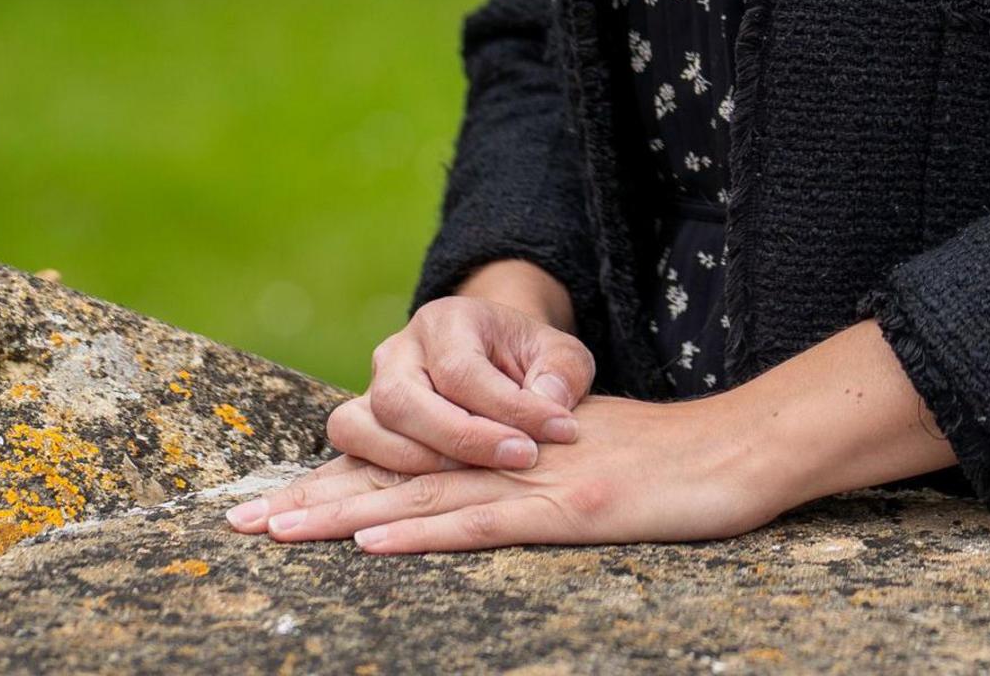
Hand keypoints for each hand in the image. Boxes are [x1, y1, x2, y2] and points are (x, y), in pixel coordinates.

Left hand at [227, 393, 783, 553]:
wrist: (750, 450)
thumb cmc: (689, 467)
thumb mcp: (602, 462)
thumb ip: (546, 471)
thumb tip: (503, 490)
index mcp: (514, 450)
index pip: (415, 464)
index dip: (345, 482)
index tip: (278, 502)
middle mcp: (516, 460)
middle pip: (400, 477)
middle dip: (317, 499)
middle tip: (239, 522)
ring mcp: (542, 484)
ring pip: (425, 496)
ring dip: (343, 515)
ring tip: (276, 530)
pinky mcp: (574, 512)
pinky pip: (486, 522)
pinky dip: (423, 530)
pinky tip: (372, 539)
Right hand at [286, 282, 593, 487]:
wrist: (496, 361)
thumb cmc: (530, 362)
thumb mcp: (560, 356)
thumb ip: (561, 374)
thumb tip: (549, 404)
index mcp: (446, 320)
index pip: (461, 369)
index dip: (508, 407)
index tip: (558, 432)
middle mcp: (397, 351)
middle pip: (401, 399)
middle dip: (460, 439)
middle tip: (521, 458)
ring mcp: (370, 388)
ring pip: (361, 427)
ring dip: (418, 462)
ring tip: (479, 478)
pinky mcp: (361, 423)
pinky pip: (352, 450)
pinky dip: (385, 475)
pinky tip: (436, 492)